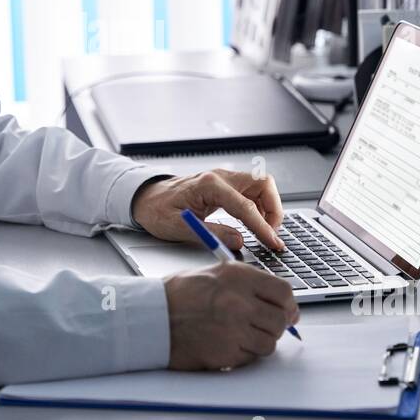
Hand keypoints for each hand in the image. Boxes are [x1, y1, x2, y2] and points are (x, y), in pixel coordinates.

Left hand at [130, 168, 285, 252]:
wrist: (145, 198)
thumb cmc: (157, 210)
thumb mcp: (179, 228)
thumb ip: (210, 234)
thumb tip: (239, 241)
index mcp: (208, 185)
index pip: (245, 206)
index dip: (262, 226)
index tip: (272, 242)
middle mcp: (220, 177)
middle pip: (262, 183)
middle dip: (274, 208)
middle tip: (271, 234)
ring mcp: (224, 179)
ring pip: (260, 186)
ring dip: (269, 207)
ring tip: (264, 231)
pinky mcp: (225, 186)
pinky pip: (251, 192)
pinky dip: (259, 207)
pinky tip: (254, 224)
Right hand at [163, 262, 298, 369]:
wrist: (148, 318)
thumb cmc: (176, 296)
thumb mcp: (213, 274)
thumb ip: (246, 284)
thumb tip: (276, 300)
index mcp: (237, 277)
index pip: (283, 291)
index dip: (289, 305)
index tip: (288, 311)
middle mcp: (239, 301)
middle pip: (280, 319)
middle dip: (277, 326)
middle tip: (266, 327)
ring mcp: (233, 329)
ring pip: (269, 342)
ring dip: (260, 342)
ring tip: (241, 336)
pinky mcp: (226, 353)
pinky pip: (250, 358)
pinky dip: (243, 355)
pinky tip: (226, 344)